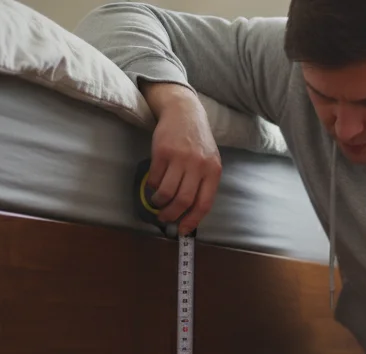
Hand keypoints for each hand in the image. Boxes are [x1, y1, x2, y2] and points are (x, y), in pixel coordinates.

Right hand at [142, 83, 221, 234]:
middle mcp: (198, 165)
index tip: (182, 230)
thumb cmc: (197, 141)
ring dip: (158, 203)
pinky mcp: (163, 151)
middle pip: (183, 201)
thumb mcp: (209, 161)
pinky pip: (155, 178)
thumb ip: (203, 183)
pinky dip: (152, 186)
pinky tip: (153, 186)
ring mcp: (180, 158)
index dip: (192, 220)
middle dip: (171, 215)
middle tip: (164, 218)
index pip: (204, 204)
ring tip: (157, 203)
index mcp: (213, 171)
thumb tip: (190, 212)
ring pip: (167, 192)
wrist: (184, 112)